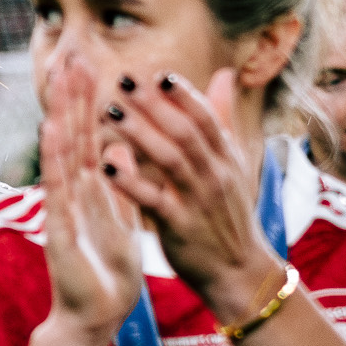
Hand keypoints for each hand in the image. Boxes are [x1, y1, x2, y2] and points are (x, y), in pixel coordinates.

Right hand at [37, 54, 142, 343]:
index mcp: (92, 189)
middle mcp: (73, 192)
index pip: (88, 135)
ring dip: (62, 112)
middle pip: (72, 134)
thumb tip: (123, 148)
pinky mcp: (60, 227)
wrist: (94, 316)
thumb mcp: (123, 220)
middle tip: (71, 53)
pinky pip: (59, 186)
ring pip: (62, 151)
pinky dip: (56, 156)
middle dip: (72, 95)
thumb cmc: (106, 274)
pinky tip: (55, 130)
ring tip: (61, 79)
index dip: (88, 101)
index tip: (88, 64)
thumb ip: (121, 184)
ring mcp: (64, 206)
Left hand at [102, 68, 285, 323]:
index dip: (182, 94)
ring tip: (109, 112)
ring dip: (138, 134)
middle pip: (184, 132)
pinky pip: (153, 200)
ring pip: (169, 160)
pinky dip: (130, 181)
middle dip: (154, 105)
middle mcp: (216, 175)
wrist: (240, 271)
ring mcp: (199, 200)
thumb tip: (224, 74)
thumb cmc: (229, 213)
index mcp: (226, 158)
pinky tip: (105, 165)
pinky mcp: (180, 226)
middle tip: (123, 81)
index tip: (156, 74)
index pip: (206, 117)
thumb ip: (222, 120)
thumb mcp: (233, 164)